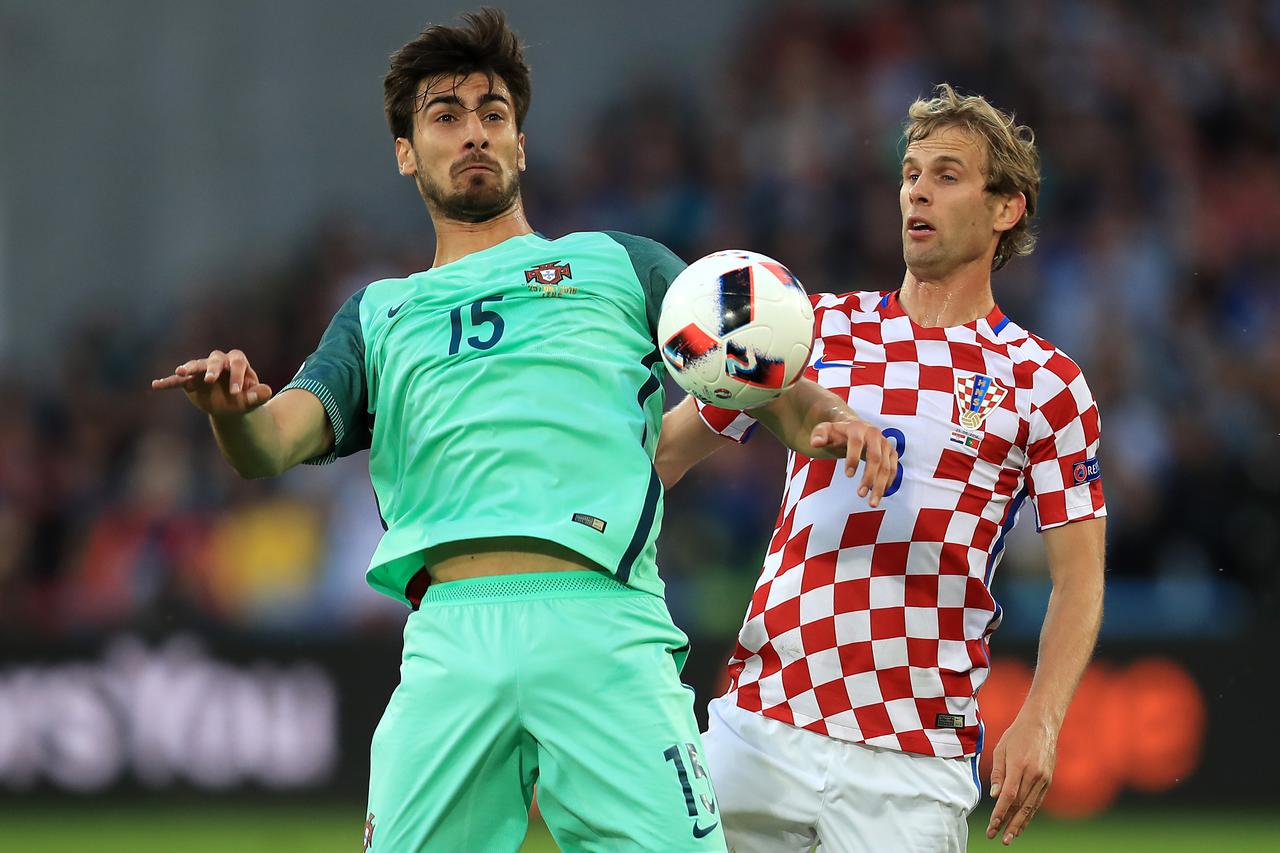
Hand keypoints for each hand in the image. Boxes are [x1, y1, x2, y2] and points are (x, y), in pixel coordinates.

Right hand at [151, 349, 272, 415]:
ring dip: (189, 368)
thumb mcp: (252, 400)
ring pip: (196, 365)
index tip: (237, 393)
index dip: (238, 376)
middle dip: (213, 369)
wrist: (230, 405)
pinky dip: (169, 382)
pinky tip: (156, 385)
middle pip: (216, 359)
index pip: (238, 363)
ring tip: (180, 372)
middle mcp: (220, 362)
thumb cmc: (244, 399)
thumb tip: (268, 392)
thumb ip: (258, 396)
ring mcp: (203, 369)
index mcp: (238, 363)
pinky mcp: (191, 380)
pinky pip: (178, 380)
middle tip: (210, 380)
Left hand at [809, 420, 897, 506]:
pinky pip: (893, 470)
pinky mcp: (892, 453)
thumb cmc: (838, 433)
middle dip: (869, 477)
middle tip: (860, 495)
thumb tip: (815, 443)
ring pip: (887, 467)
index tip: (848, 475)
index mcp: (857, 428)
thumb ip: (819, 435)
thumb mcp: (825, 430)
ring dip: (880, 486)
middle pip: (875, 458)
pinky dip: (888, 483)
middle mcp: (875, 434)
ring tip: (871, 503)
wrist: (856, 428)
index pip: (857, 443)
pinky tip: (879, 495)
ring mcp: (885, 444)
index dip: (853, 459)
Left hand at [986, 714, 1057, 844]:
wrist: (1042, 723)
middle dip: (1008, 823)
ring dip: (1019, 823)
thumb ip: (997, 773)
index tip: (993, 824)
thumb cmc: (1017, 734)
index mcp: (1019, 765)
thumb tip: (994, 796)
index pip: (1009, 795)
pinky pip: (1037, 801)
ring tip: (1010, 837)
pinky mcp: (1048, 780)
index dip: (1001, 812)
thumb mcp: (1000, 749)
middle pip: (1020, 805)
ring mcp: (1043, 779)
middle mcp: (1033, 774)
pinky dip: (1029, 814)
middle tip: (999, 838)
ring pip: (1030, 807)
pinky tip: (1022, 823)